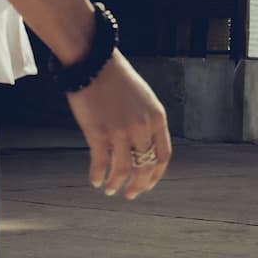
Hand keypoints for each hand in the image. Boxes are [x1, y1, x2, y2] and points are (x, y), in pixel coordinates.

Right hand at [65, 50, 170, 199]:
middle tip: (131, 194)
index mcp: (157, 119)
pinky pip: (100, 162)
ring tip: (110, 190)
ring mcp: (120, 132)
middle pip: (144, 167)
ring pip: (123, 169)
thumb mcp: (144, 100)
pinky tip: (95, 180)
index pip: (163, 156)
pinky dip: (98, 175)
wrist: (94, 63)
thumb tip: (144, 148)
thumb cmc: (117, 80)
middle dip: (138, 185)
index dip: (155, 175)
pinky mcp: (98, 133)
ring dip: (116, 184)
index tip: (147, 184)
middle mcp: (142, 128)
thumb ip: (148, 123)